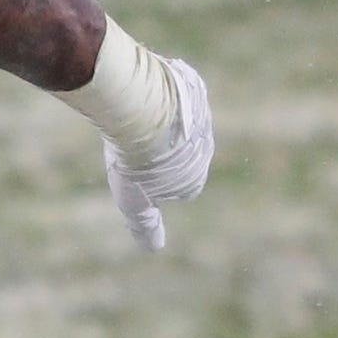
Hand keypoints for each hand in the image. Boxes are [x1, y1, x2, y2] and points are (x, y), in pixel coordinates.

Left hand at [101, 54, 211, 251]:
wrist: (143, 110)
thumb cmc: (136, 160)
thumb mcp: (134, 202)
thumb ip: (145, 225)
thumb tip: (154, 248)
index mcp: (195, 178)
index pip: (182, 187)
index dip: (157, 182)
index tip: (138, 175)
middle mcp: (205, 149)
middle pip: (181, 154)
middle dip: (159, 152)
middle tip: (132, 147)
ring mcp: (201, 117)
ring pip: (179, 123)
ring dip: (160, 124)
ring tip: (134, 122)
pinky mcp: (194, 89)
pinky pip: (179, 94)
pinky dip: (162, 96)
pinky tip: (143, 97)